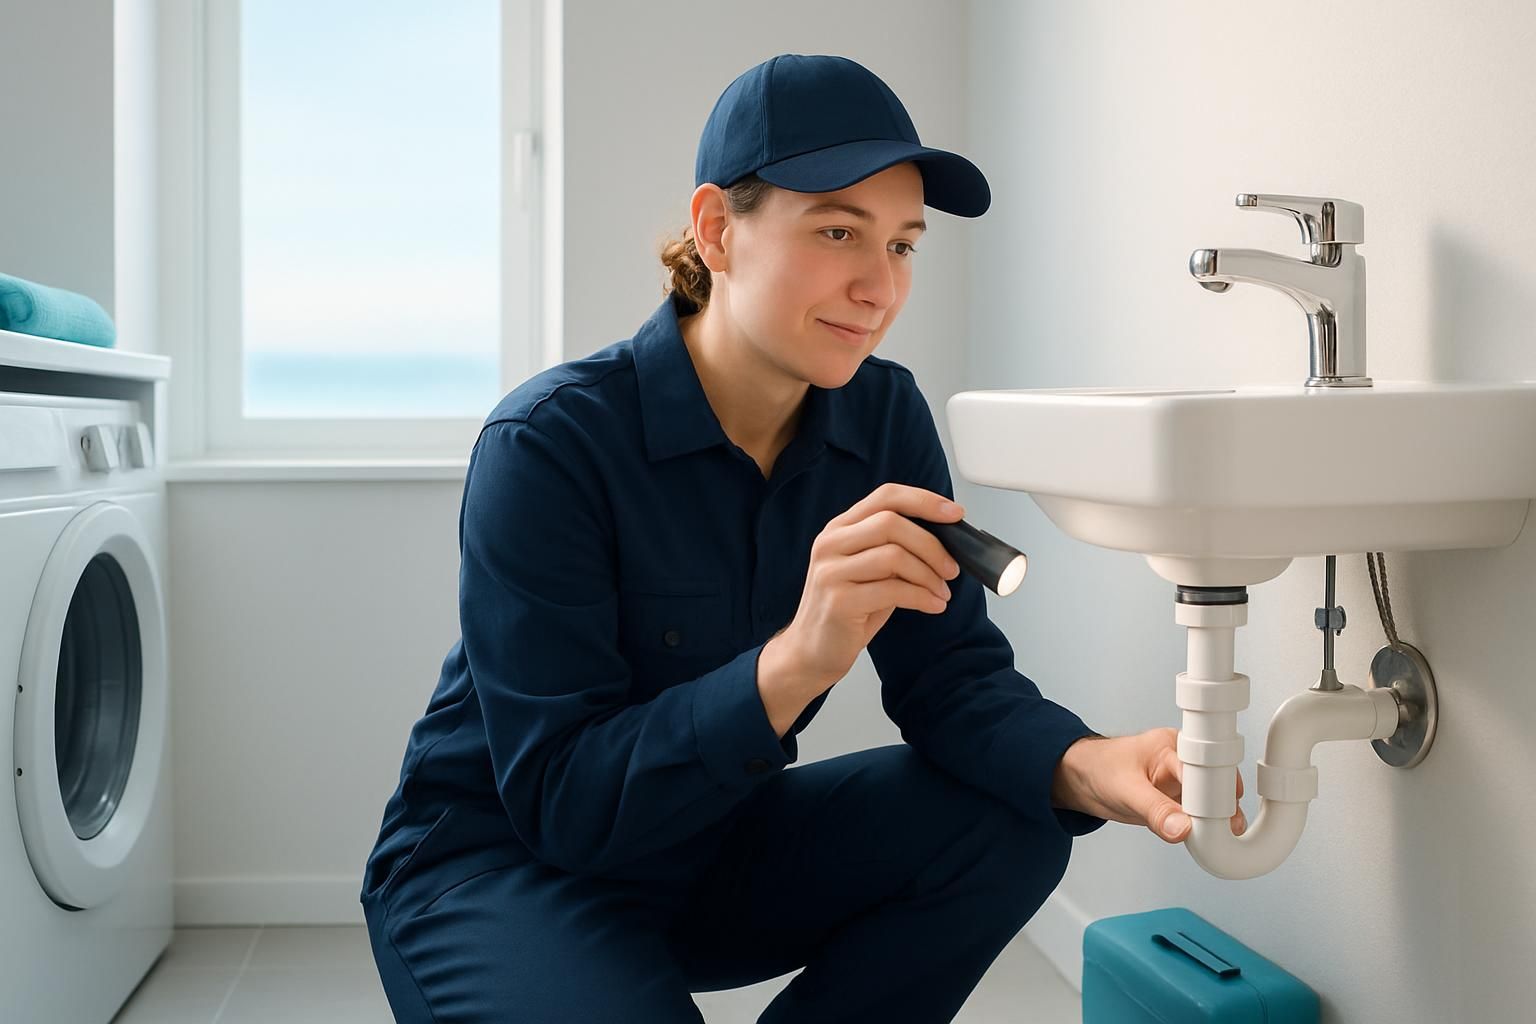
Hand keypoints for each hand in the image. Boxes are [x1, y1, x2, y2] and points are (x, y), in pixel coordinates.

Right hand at [778, 484, 963, 691]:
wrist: (810, 652)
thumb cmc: (847, 611)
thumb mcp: (870, 572)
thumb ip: (895, 550)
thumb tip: (944, 541)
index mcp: (839, 528)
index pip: (885, 497)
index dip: (924, 501)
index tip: (955, 514)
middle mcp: (830, 543)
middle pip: (892, 523)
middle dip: (932, 545)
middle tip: (951, 568)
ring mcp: (830, 571)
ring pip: (894, 555)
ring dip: (929, 575)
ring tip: (941, 592)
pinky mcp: (838, 601)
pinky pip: (893, 590)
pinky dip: (922, 597)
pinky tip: (933, 606)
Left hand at [1049, 728, 1245, 843]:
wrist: (1080, 779)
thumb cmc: (1099, 769)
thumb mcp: (1125, 790)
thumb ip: (1154, 811)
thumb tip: (1183, 829)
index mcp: (1172, 745)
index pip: (1205, 768)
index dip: (1216, 791)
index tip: (1222, 816)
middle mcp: (1182, 761)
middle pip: (1216, 783)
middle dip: (1225, 807)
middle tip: (1230, 829)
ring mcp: (1181, 781)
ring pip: (1212, 801)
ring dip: (1219, 819)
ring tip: (1227, 838)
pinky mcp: (1177, 801)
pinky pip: (1199, 814)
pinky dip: (1205, 827)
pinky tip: (1211, 840)